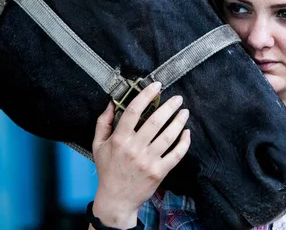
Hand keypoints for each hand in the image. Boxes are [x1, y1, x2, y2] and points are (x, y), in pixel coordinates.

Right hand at [90, 82, 190, 228]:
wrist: (116, 199)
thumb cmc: (108, 170)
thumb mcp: (98, 145)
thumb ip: (103, 122)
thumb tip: (111, 102)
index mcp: (119, 139)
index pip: (132, 111)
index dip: (146, 96)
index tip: (156, 86)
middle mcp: (134, 149)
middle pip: (154, 121)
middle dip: (169, 107)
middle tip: (178, 98)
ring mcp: (148, 161)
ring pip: (168, 136)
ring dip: (179, 121)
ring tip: (184, 112)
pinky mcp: (159, 172)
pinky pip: (176, 154)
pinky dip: (184, 142)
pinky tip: (187, 132)